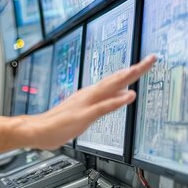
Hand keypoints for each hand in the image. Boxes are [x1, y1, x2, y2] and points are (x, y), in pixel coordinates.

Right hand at [24, 54, 156, 149]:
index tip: (146, 63)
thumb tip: (120, 95)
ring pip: (110, 87)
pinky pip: (103, 107)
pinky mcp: (83, 116)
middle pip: (116, 78)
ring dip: (127, 77)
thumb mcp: (85, 113)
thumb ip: (102, 104)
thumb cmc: (57, 124)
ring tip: (142, 67)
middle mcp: (89, 94)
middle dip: (135, 68)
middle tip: (152, 58)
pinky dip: (117, 100)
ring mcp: (86, 104)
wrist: (36, 129)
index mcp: (90, 94)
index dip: (131, 71)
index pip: (115, 80)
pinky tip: (129, 95)